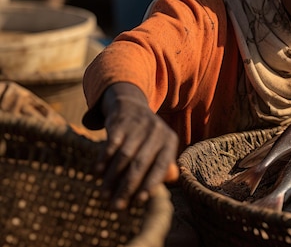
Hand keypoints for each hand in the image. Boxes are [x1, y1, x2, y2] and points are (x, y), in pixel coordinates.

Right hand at [96, 82, 179, 208]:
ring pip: (124, 156)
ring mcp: (138, 126)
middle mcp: (156, 132)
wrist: (131, 106)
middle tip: (116, 206)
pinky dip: (104, 159)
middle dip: (127, 187)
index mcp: (170, 141)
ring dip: (113, 178)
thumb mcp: (160, 148)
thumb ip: (163, 168)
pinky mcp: (121, 122)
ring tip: (104, 195)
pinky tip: (98, 173)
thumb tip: (159, 189)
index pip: (161, 166)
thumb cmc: (148, 137)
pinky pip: (111, 143)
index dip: (151, 183)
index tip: (140, 201)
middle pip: (140, 164)